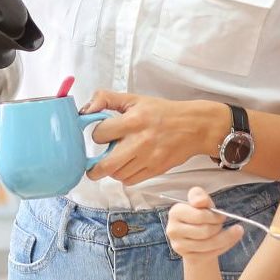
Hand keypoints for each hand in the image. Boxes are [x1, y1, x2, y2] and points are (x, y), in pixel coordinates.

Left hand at [81, 91, 222, 186]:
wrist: (194, 126)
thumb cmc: (163, 112)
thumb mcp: (135, 99)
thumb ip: (106, 99)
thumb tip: (85, 110)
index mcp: (133, 120)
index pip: (99, 134)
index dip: (98, 134)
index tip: (104, 133)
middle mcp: (140, 141)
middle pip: (105, 166)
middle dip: (95, 167)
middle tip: (95, 164)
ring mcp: (148, 158)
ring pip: (117, 175)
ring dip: (113, 169)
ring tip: (119, 159)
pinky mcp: (156, 170)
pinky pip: (130, 181)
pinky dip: (126, 175)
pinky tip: (130, 164)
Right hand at [165, 186, 244, 261]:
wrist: (196, 234)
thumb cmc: (199, 214)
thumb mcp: (201, 201)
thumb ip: (200, 196)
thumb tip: (201, 201)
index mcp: (175, 212)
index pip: (200, 216)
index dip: (215, 216)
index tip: (222, 215)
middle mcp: (173, 230)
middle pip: (205, 231)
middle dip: (219, 226)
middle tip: (223, 223)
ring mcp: (179, 246)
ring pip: (209, 244)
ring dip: (225, 237)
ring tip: (231, 232)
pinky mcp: (188, 257)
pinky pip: (211, 254)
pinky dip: (224, 247)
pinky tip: (228, 241)